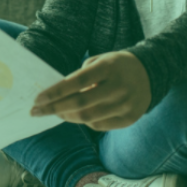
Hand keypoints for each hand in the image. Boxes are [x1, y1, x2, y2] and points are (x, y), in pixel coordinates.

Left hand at [30, 50, 150, 130]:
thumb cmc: (116, 66)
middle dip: (54, 109)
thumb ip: (80, 76)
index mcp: (109, 68)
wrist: (150, 74)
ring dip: (67, 116)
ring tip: (56, 112)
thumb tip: (57, 96)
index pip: (77, 82)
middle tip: (36, 112)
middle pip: (80, 104)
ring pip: (88, 118)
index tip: (37, 99)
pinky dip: (84, 121)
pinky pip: (99, 125)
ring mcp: (126, 104)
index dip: (55, 92)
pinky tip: (77, 114)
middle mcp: (119, 87)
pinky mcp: (129, 118)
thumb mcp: (100, 61)